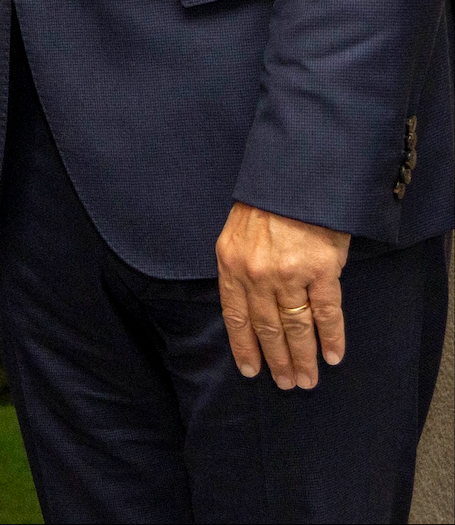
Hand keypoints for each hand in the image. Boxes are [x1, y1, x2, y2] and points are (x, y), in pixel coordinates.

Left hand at [216, 202, 349, 389]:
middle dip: (277, 360)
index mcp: (231, 265)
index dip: (244, 346)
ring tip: (307, 380)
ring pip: (295, 327)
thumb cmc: (265, 206)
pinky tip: (333, 356)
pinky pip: (326, 313)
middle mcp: (256, 275)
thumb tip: (251, 305)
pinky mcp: (320, 272)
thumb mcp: (237, 236)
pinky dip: (331, 338)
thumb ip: (241, 269)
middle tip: (288, 384)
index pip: (235, 316)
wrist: (294, 181)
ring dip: (303, 357)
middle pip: (267, 328)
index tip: (251, 371)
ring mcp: (289, 275)